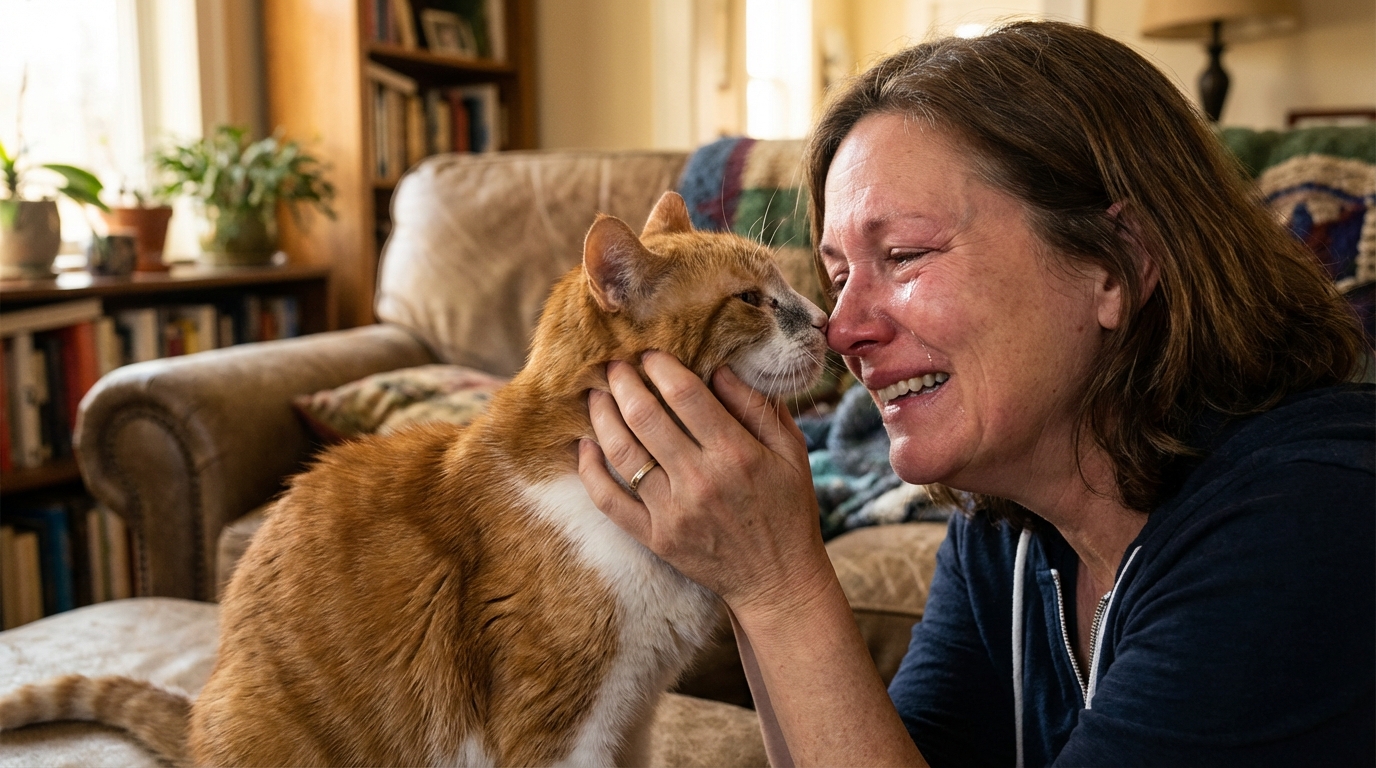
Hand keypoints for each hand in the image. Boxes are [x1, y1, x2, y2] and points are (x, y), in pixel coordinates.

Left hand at [578, 352, 833, 620]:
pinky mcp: (654, 538)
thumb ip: (757, 407)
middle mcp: (700, 480)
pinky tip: (584, 446)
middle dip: (623, 382)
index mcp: (736, 454)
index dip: (661, 366)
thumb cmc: (788, 509)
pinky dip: (590, 471)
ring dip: (602, 416)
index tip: (650, 352)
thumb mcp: (791, 452)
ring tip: (596, 394)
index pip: (685, 395)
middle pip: (645, 416)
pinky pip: (609, 501)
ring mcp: (672, 512)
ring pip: (622, 453)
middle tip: (613, 364)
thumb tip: (719, 367)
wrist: (777, 580)